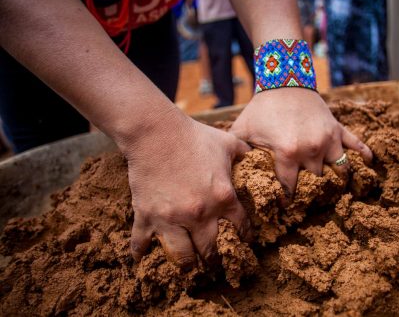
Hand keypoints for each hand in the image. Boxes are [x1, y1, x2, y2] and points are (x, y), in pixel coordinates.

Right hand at [121, 111, 249, 266]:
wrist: (156, 132)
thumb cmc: (194, 135)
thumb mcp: (226, 142)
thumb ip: (244, 152)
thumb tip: (257, 154)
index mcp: (223, 197)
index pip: (241, 226)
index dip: (246, 236)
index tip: (246, 242)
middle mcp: (200, 214)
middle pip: (210, 250)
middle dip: (215, 261)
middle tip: (216, 266)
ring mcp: (172, 217)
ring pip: (181, 256)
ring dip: (186, 264)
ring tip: (188, 267)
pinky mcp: (147, 215)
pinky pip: (141, 242)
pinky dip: (139, 251)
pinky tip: (140, 258)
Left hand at [230, 88, 371, 196]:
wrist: (283, 79)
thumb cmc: (261, 108)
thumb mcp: (243, 130)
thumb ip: (237, 155)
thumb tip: (230, 178)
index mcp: (289, 152)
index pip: (290, 188)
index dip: (287, 199)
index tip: (285, 207)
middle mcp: (312, 149)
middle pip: (315, 183)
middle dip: (310, 191)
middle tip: (307, 200)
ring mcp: (329, 138)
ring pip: (339, 170)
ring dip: (336, 180)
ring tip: (333, 190)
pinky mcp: (338, 128)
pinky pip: (356, 143)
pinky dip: (364, 153)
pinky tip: (370, 163)